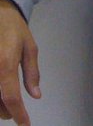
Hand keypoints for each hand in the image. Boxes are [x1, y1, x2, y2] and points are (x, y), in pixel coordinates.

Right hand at [0, 0, 40, 125]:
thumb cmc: (14, 29)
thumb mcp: (30, 48)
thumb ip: (32, 73)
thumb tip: (35, 96)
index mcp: (6, 64)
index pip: (11, 97)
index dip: (18, 114)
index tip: (25, 124)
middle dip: (6, 111)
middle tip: (16, 112)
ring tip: (7, 105)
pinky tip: (0, 93)